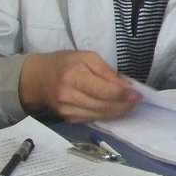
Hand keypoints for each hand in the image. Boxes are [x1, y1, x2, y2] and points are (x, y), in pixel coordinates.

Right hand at [18, 50, 140, 121]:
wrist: (37, 78)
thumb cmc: (64, 63)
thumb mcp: (86, 57)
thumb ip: (107, 71)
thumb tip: (126, 85)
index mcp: (73, 77)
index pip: (104, 91)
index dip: (123, 95)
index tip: (137, 94)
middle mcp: (69, 97)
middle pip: (104, 106)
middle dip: (124, 104)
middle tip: (137, 100)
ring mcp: (67, 111)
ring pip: (100, 115)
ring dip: (118, 111)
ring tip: (129, 104)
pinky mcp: (68, 119)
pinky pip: (92, 118)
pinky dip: (106, 114)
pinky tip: (114, 107)